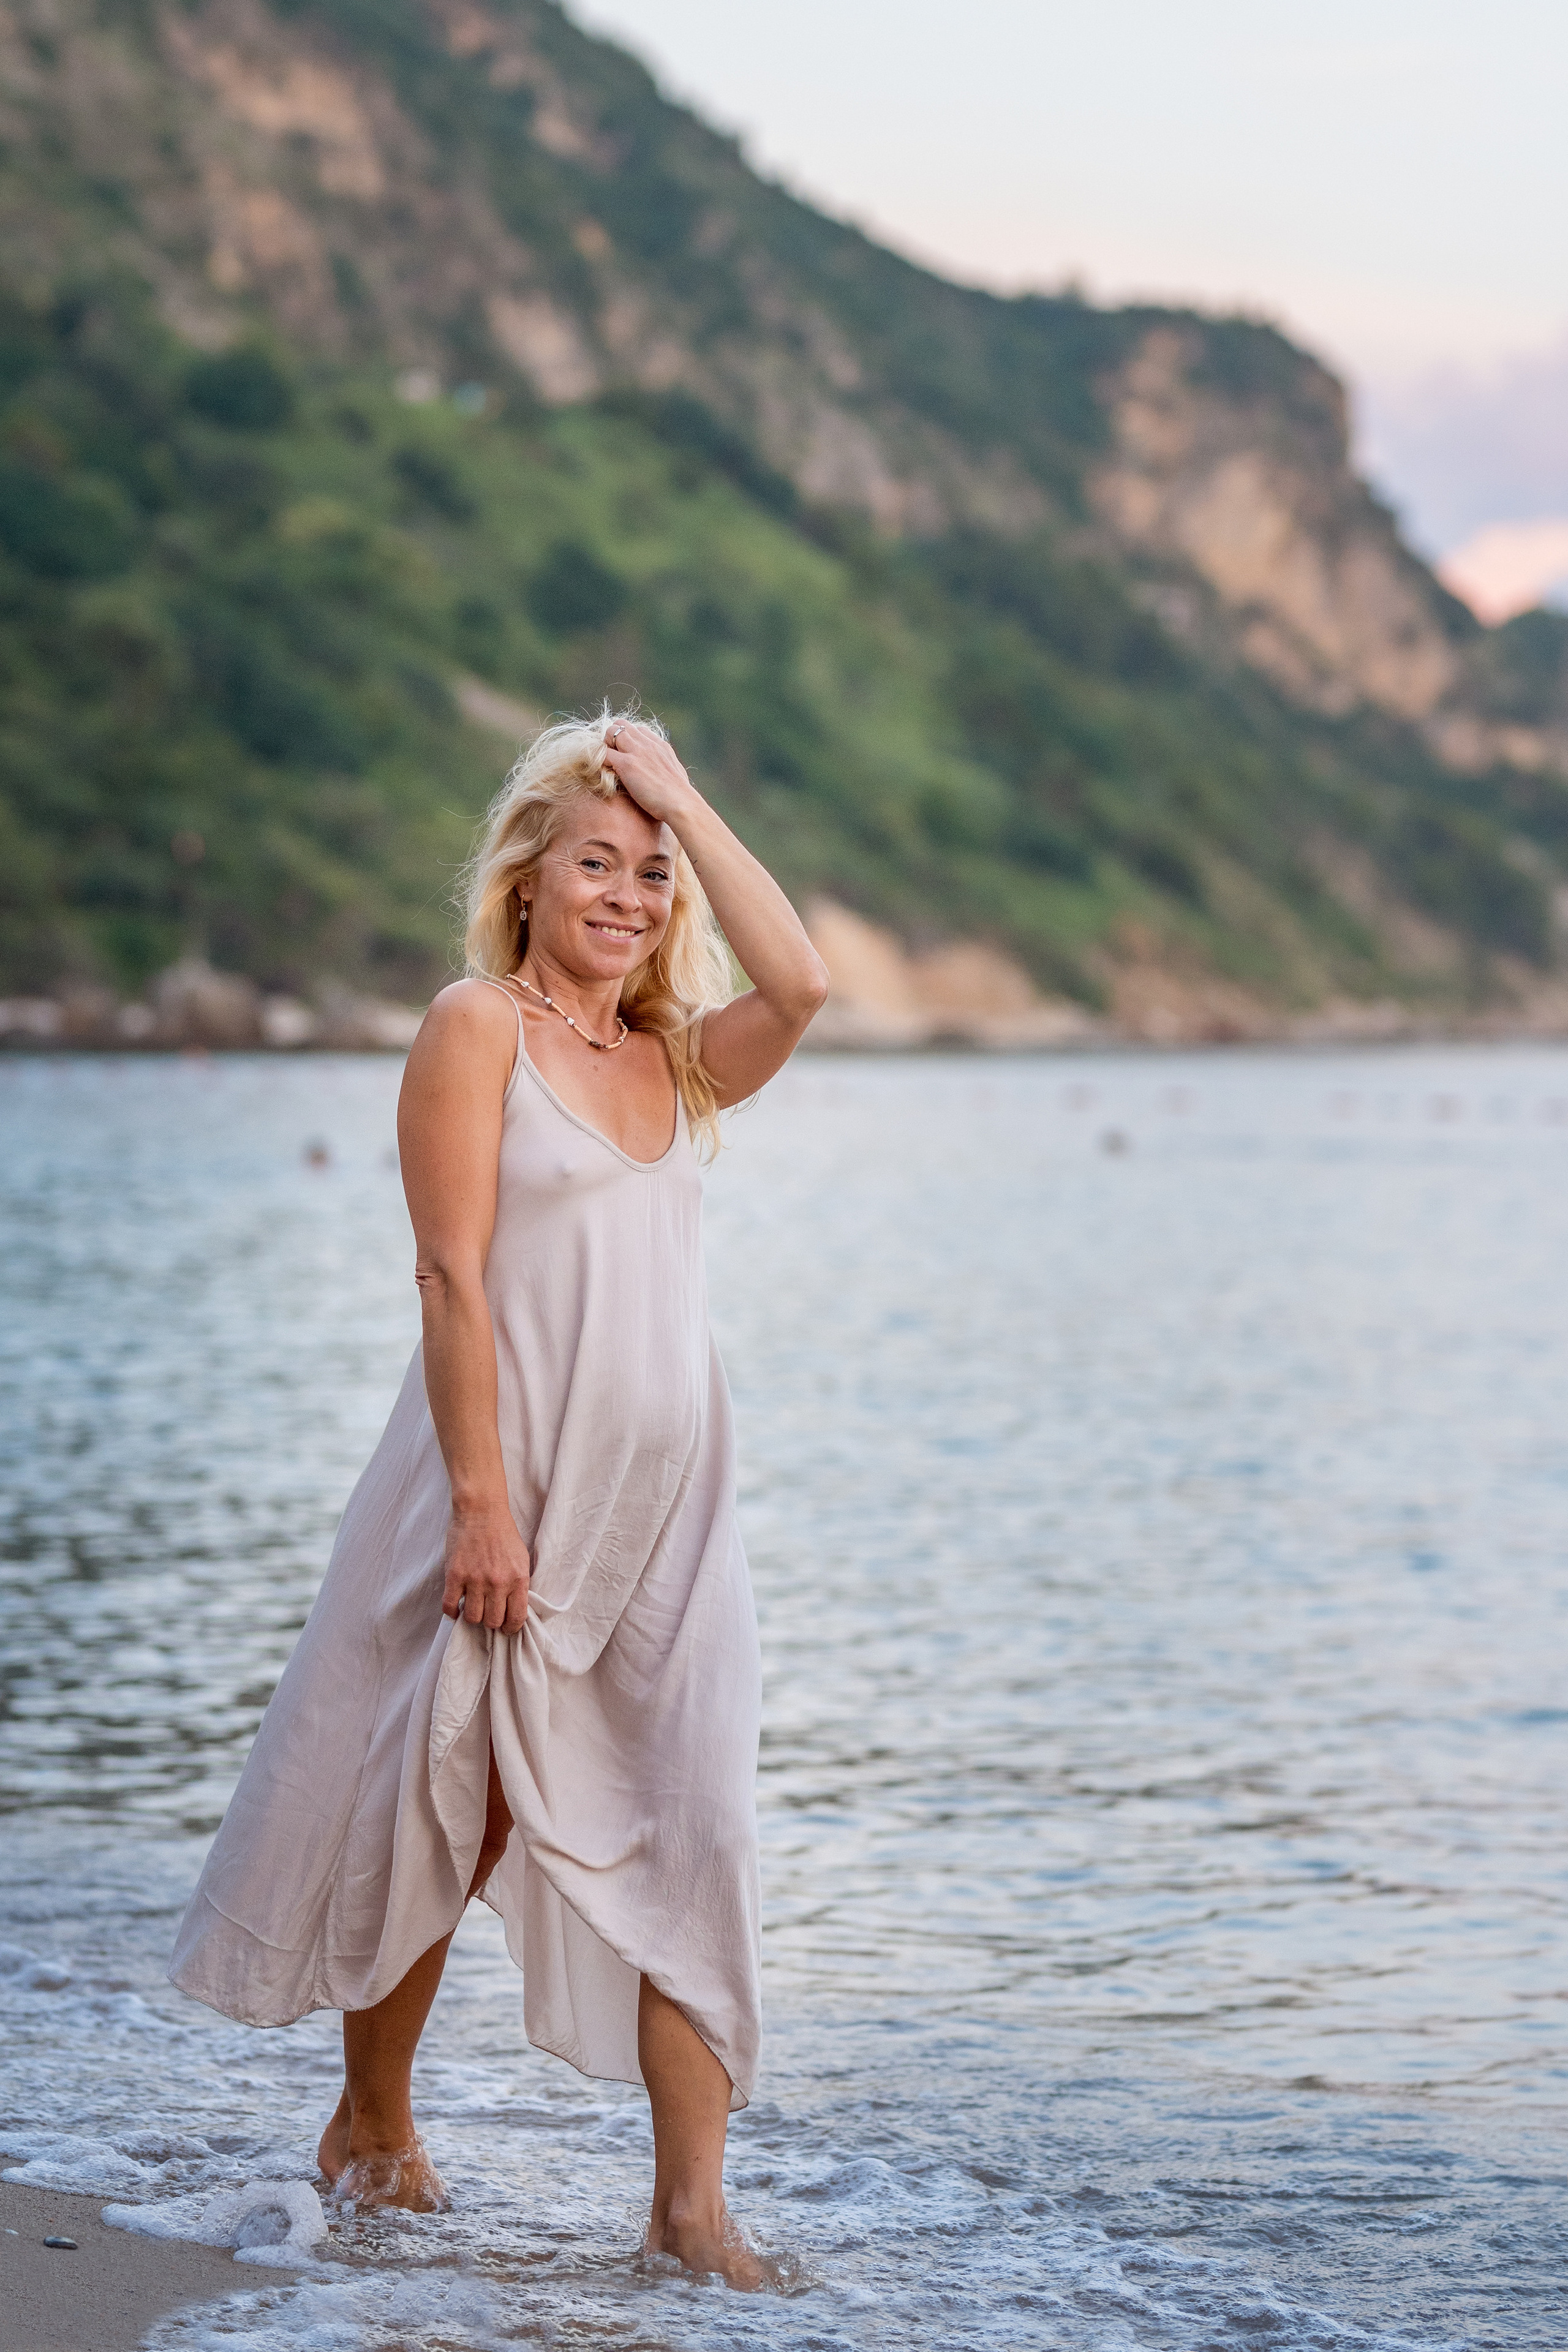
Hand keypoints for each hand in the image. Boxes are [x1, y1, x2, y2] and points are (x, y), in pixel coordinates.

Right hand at [441, 1508, 530, 1632]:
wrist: (482, 1510)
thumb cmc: (503, 1532)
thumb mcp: (521, 1558)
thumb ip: (519, 1584)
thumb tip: (515, 1608)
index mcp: (517, 1579)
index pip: (516, 1618)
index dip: (510, 1628)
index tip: (505, 1628)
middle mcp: (498, 1583)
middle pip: (493, 1621)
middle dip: (491, 1621)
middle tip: (487, 1613)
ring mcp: (475, 1580)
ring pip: (472, 1618)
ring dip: (472, 1616)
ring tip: (472, 1607)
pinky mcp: (455, 1575)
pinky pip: (449, 1606)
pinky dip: (451, 1611)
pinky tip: (455, 1607)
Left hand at [600, 722, 700, 826]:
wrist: (681, 803)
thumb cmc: (680, 796)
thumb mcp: (676, 773)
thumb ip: (666, 766)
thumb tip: (663, 773)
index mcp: (660, 745)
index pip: (639, 730)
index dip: (629, 739)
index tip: (626, 754)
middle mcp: (647, 744)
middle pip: (622, 725)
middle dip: (613, 737)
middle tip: (612, 756)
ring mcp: (636, 752)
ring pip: (610, 732)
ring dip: (604, 745)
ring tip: (607, 763)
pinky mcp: (626, 764)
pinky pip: (603, 753)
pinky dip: (599, 760)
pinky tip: (603, 773)